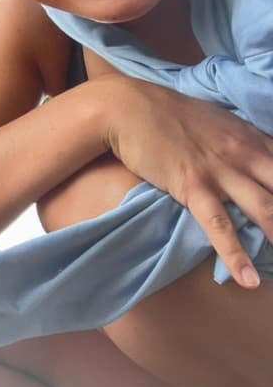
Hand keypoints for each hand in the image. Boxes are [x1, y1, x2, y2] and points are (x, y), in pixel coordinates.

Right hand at [103, 75, 272, 288]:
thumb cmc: (167, 113)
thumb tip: (252, 157)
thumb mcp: (216, 120)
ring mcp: (222, 171)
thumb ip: (240, 141)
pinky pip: (220, 225)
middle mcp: (247, 154)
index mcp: (254, 138)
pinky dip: (236, 255)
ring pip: (267, 210)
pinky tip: (249, 279)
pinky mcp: (193, 187)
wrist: (128, 107)